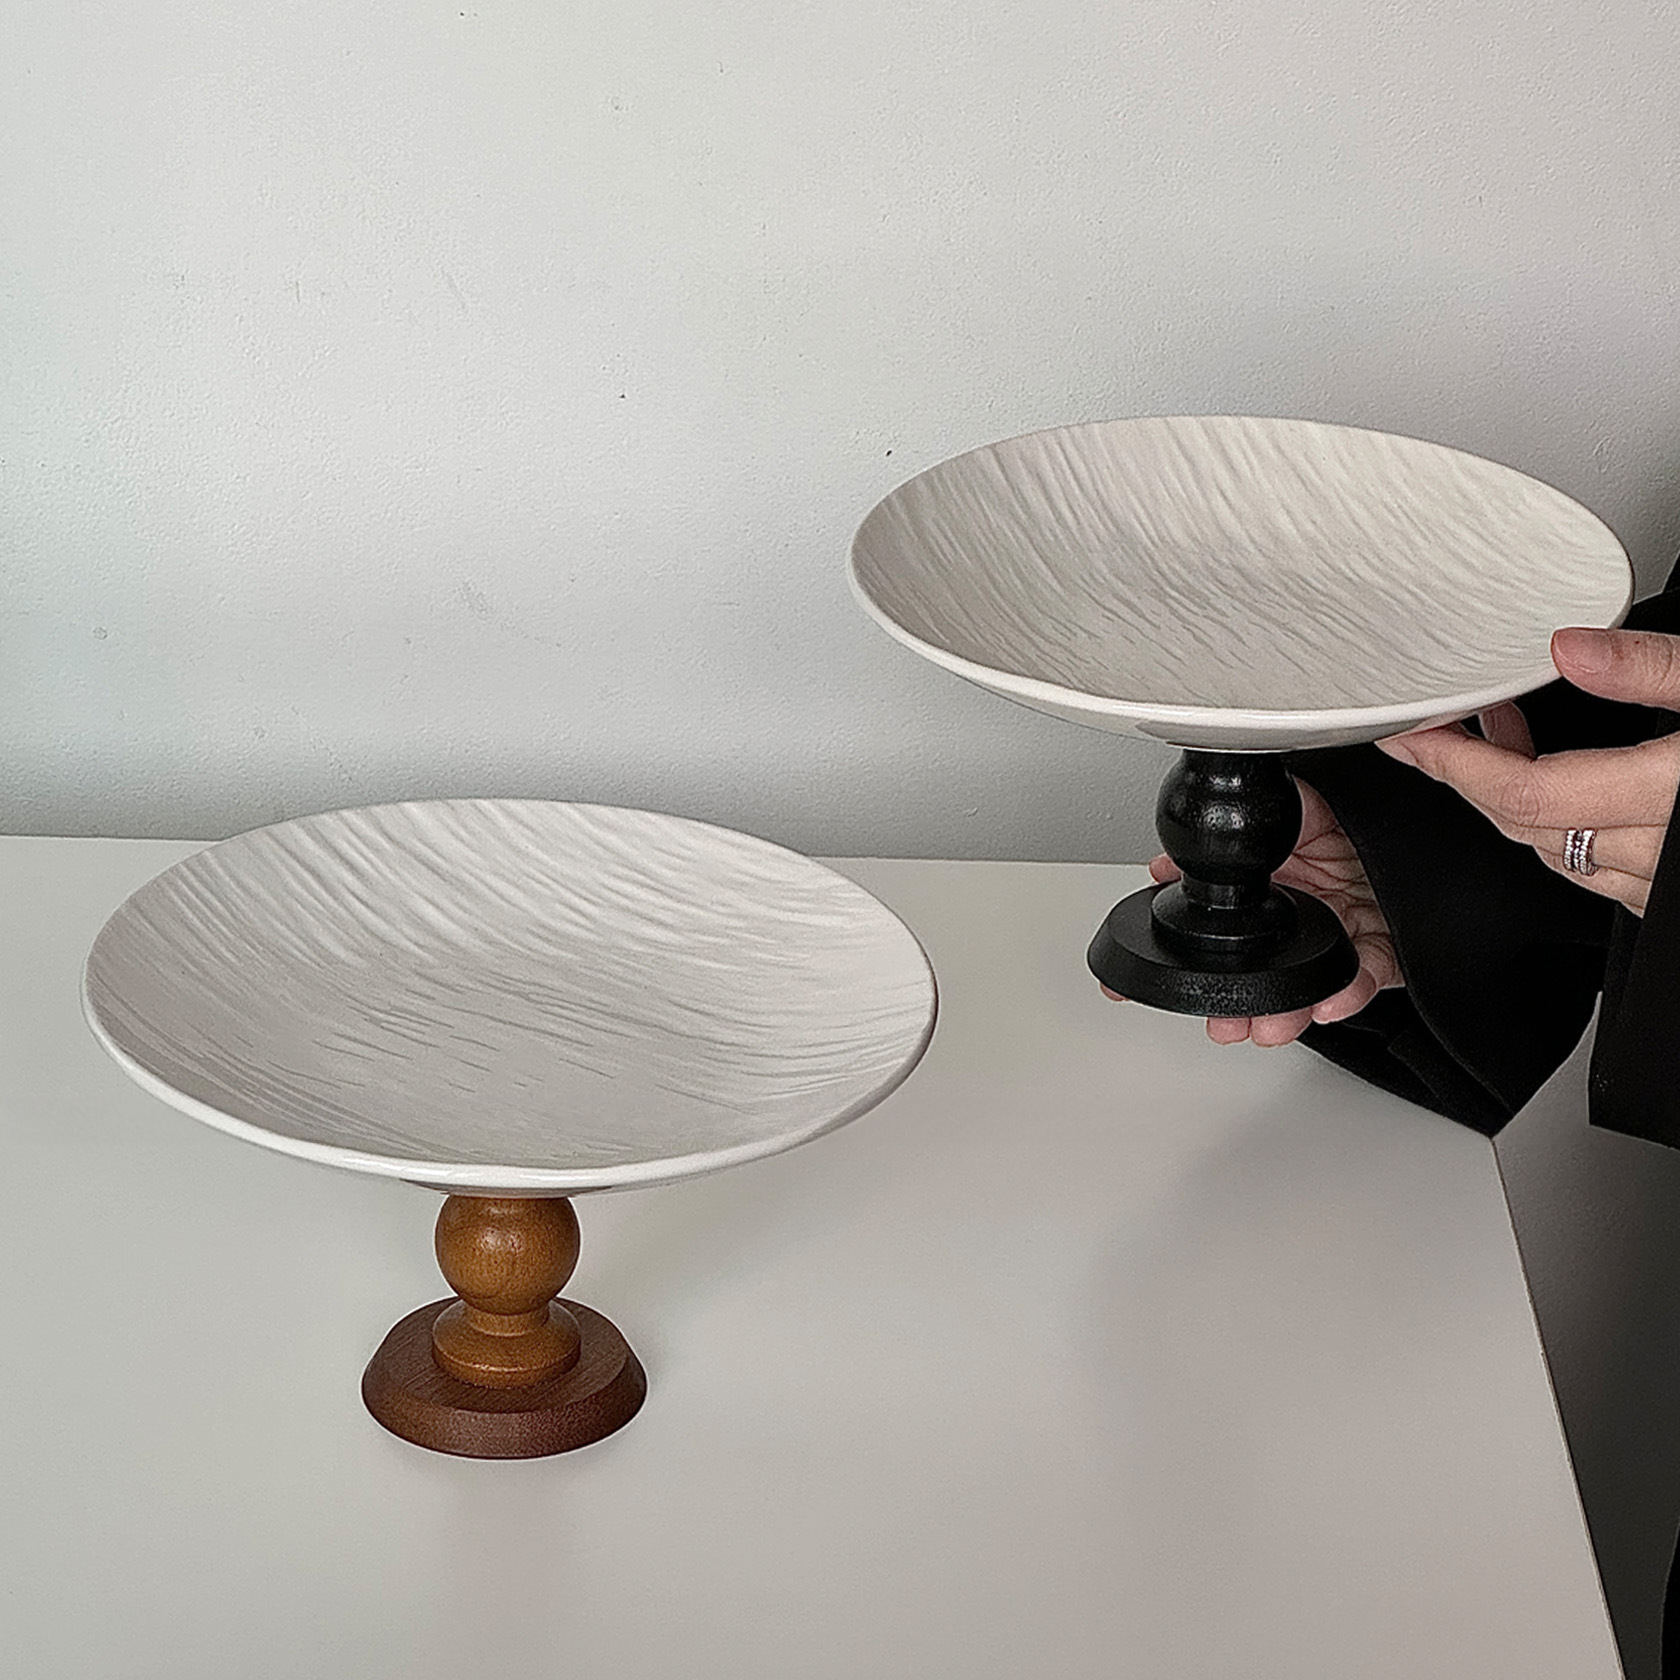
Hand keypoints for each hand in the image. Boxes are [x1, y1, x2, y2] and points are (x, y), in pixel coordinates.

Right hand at [1101, 779, 1401, 1045]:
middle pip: (1268, 957)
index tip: (1180, 961)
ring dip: (1286, 1008)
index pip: (1236, 904)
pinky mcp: (1386, 954)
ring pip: (1308, 980)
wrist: (1443, 839)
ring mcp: (1346, 930)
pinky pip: (1365, 978)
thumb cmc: (1382, 811)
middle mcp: (1311, 902)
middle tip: (1223, 1018)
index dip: (1208, 933)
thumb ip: (1279, 810)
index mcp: (1286, 865)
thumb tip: (1220, 817)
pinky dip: (1347, 992)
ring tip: (1270, 1024)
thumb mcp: (1314, 800)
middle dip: (1240, 996)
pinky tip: (1331, 1001)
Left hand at [1378, 627, 1679, 916]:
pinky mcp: (1666, 897)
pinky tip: (1560, 787)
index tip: (1413, 734)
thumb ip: (1651, 669)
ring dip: (1513, 802)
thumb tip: (1571, 649)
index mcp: (1663, 797)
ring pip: (1554, 852)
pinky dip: (1559, 829)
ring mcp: (1659, 883)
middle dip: (1470, 775)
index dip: (1456, 763)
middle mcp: (1656, 853)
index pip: (1523, 791)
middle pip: (1525, 823)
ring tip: (1496, 741)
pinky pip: (1594, 871)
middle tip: (1441, 728)